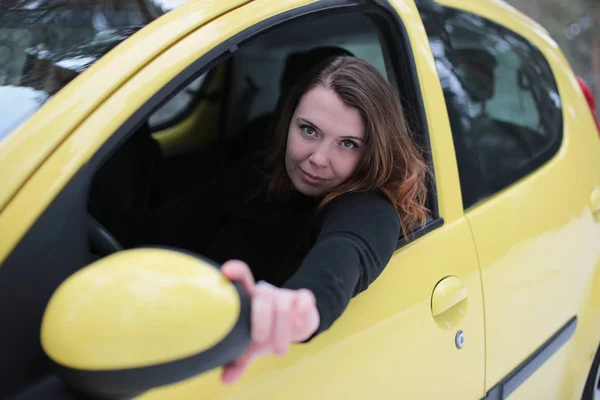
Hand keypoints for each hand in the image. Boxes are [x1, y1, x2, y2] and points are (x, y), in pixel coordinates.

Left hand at [220, 260, 319, 384]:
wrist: (295, 325)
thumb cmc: (268, 332)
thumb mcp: (252, 347)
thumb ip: (238, 362)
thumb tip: (225, 380)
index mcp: (250, 300)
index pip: (242, 279)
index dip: (236, 273)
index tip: (226, 270)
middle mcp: (266, 293)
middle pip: (261, 297)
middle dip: (261, 321)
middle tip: (261, 341)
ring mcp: (285, 295)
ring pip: (282, 306)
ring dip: (281, 331)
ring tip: (280, 352)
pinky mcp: (303, 299)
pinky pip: (304, 298)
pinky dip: (302, 310)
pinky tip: (300, 322)